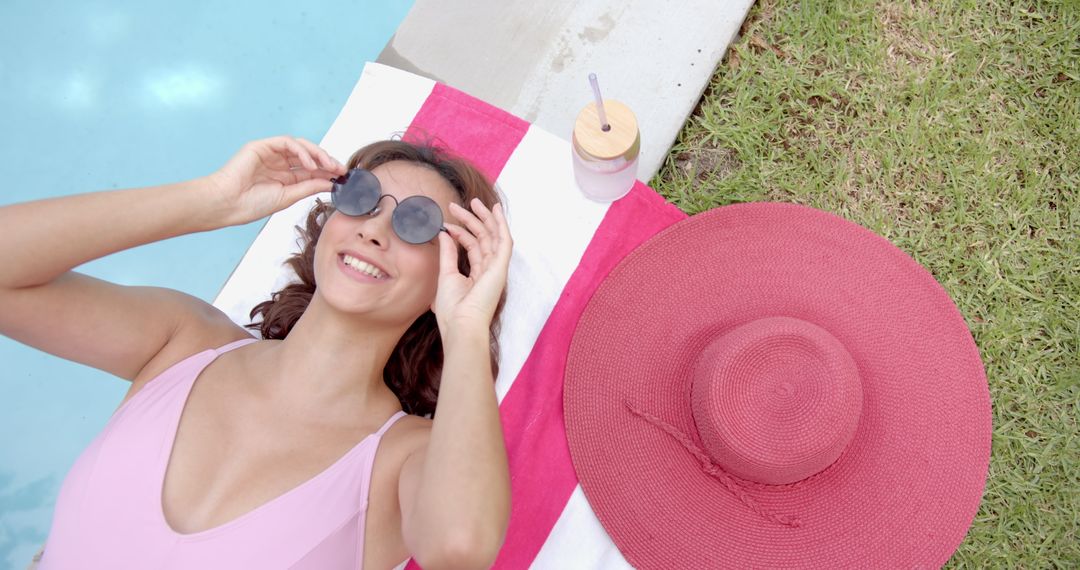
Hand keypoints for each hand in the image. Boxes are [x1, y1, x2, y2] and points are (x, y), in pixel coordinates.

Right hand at [207, 136, 346, 225]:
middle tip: (341, 169)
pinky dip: (301, 151)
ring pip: (300, 146)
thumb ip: (309, 187)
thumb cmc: (251, 204)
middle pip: (308, 156)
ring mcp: (270, 153)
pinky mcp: (262, 146)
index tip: (343, 177)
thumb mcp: (288, 196)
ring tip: (329, 165)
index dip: (328, 171)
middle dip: (327, 161)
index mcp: (284, 177)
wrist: (227, 203)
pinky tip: (310, 164)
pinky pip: (287, 143)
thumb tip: (331, 182)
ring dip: (317, 154)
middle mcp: (279, 163)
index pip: (310, 170)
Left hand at [432, 198, 512, 335]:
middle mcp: (490, 269)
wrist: (461, 324)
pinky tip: (496, 210)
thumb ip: (448, 253)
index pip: (473, 246)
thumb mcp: (446, 275)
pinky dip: (501, 224)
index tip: (446, 223)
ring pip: (493, 236)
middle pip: (483, 238)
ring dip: (485, 217)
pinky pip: (504, 241)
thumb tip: (445, 233)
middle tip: (458, 205)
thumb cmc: (452, 308)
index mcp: (479, 274)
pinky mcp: (501, 267)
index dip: (460, 232)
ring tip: (475, 202)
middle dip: (472, 220)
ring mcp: (497, 268)